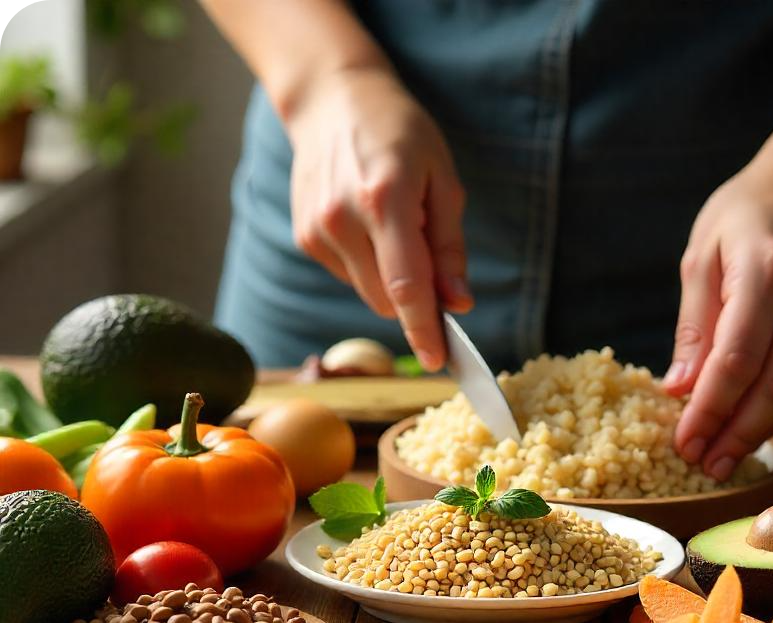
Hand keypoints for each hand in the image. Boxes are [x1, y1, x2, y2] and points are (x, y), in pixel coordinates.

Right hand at [287, 67, 471, 370]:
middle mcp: (343, 219)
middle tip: (433, 265)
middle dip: (416, 302)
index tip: (438, 361)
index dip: (424, 330)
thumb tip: (458, 303)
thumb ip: (449, 247)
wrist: (331, 101)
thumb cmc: (399, 134)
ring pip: (368, 294)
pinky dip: (368, 267)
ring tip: (395, 229)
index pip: (407, 286)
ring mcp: (317, 231)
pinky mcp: (304, 238)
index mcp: (384, 200)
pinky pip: (349, 277)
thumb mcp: (441, 179)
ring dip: (391, 283)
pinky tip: (368, 227)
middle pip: (387, 300)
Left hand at [664, 149, 772, 479]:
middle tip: (705, 465)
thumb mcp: (702, 257)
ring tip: (725, 459)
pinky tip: (758, 430)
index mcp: (766, 268)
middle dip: (736, 434)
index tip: (685, 442)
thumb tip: (679, 392)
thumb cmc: (744, 214)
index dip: (710, 409)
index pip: (737, 358)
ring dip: (762, 433)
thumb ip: (693, 328)